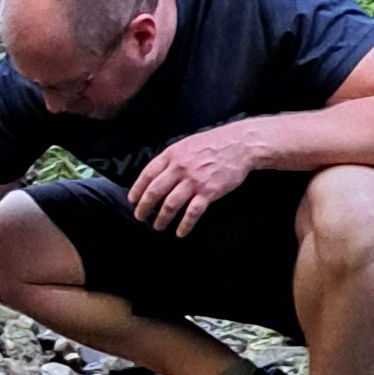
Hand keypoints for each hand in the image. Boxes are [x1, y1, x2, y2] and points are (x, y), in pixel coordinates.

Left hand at [126, 120, 259, 236]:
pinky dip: (185, 224)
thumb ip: (172, 158)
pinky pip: (192, 212)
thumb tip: (158, 173)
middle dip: (144, 207)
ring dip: (161, 218)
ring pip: (170, 204)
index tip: (133, 200)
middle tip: (140, 216)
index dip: (137, 189)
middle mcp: (180, 168)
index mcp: (173, 154)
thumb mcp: (187, 143)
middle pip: (155, 191)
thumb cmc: (215, 143)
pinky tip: (180, 232)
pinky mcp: (208, 192)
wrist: (240, 145)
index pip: (147, 174)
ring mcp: (194, 180)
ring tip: (157, 226)